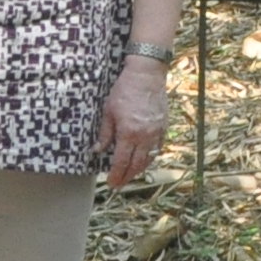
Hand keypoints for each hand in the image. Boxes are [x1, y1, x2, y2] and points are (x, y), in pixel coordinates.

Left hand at [96, 53, 170, 186]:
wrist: (146, 76)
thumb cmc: (125, 90)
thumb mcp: (108, 111)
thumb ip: (104, 134)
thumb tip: (97, 151)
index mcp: (129, 133)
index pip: (122, 162)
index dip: (116, 175)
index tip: (111, 182)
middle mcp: (144, 137)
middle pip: (136, 165)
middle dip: (127, 177)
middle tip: (119, 184)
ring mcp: (156, 133)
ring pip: (148, 159)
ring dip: (139, 170)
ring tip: (130, 175)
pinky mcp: (163, 127)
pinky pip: (157, 149)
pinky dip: (150, 158)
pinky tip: (144, 160)